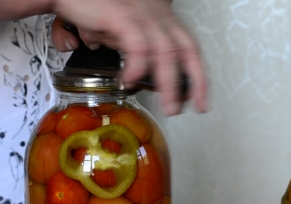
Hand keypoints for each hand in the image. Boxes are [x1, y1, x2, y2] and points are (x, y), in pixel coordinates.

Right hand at [50, 0, 206, 115]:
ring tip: (168, 107)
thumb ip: (134, 51)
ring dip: (169, 83)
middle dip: (193, 82)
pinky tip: (129, 81)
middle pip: (184, 50)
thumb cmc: (91, 8)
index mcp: (158, 18)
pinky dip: (138, 66)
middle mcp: (154, 14)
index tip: (199, 100)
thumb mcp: (120, 33)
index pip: (188, 46)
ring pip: (166, 52)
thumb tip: (141, 77)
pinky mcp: (121, 16)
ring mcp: (140, 14)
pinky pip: (138, 45)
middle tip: (190, 108)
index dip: (197, 74)